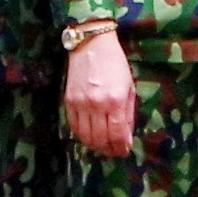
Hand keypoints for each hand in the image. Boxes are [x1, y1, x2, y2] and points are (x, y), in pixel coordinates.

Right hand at [64, 29, 138, 159]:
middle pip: (100, 139)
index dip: (120, 147)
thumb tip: (125, 138)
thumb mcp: (128, 87)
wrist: (91, 44)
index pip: (117, 134)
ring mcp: (80, 103)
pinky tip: (89, 135)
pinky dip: (81, 135)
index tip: (123, 151)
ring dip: (95, 145)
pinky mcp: (68, 101)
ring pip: (85, 136)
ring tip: (102, 146)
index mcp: (115, 100)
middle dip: (108, 150)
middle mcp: (96, 104)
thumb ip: (127, 114)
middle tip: (113, 152)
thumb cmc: (115, 64)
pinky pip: (73, 126)